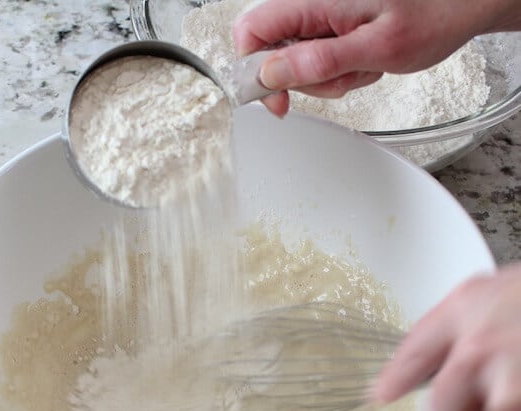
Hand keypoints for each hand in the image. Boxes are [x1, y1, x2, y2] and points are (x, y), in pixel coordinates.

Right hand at [233, 0, 520, 115]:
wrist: (461, 3)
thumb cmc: (431, 15)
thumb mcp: (375, 48)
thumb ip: (320, 60)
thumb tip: (272, 72)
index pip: (252, 31)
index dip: (254, 70)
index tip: (275, 98)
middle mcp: (313, 3)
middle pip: (272, 51)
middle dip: (301, 78)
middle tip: (339, 78)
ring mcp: (321, 15)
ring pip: (295, 60)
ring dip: (325, 77)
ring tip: (360, 65)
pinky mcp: (330, 25)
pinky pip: (315, 58)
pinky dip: (337, 70)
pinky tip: (361, 61)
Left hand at [372, 264, 520, 410]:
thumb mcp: (489, 291)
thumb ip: (453, 325)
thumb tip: (417, 365)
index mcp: (464, 312)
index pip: (412, 354)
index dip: (393, 380)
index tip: (380, 397)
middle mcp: (481, 347)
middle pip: (444, 408)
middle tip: (482, 402)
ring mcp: (514, 378)